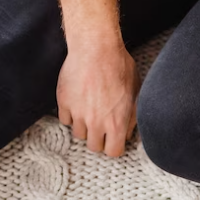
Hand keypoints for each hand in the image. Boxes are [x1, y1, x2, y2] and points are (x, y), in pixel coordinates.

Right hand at [57, 41, 138, 157]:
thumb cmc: (119, 66)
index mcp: (116, 123)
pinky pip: (65, 119)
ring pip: (78, 134)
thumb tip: (127, 133)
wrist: (95, 47)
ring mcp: (77, 114)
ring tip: (89, 110)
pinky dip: (70, 114)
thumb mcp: (135, 92)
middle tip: (101, 125)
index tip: (113, 139)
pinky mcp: (63, 103)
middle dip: (98, 138)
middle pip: (94, 146)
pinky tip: (78, 102)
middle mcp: (96, 123)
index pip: (113, 152)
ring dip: (84, 126)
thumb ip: (131, 116)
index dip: (114, 146)